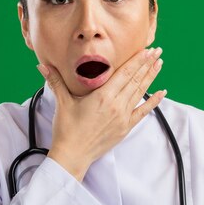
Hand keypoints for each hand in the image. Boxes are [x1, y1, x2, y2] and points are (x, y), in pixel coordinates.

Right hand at [37, 47, 165, 181]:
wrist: (73, 155)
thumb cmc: (67, 130)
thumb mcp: (62, 102)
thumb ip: (55, 81)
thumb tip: (42, 65)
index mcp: (103, 96)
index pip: (124, 73)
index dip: (137, 60)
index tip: (146, 49)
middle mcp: (116, 105)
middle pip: (135, 80)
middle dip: (147, 64)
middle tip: (157, 51)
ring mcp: (123, 117)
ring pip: (140, 92)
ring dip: (151, 77)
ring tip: (159, 63)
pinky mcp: (125, 128)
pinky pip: (143, 112)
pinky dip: (153, 102)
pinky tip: (162, 93)